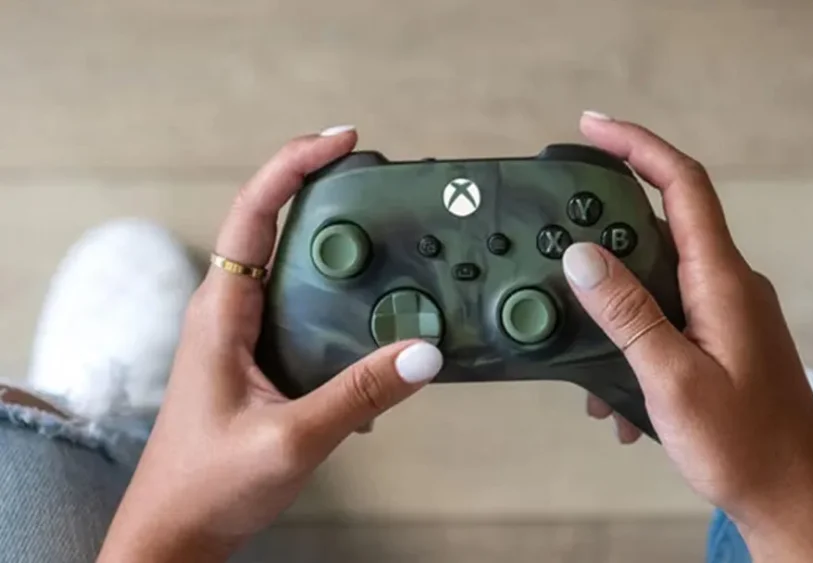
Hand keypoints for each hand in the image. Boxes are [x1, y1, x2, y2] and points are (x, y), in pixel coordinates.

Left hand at [98, 127, 443, 562]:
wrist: (176, 535)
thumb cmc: (206, 488)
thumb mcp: (291, 440)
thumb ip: (359, 394)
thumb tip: (423, 351)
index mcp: (220, 313)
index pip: (253, 214)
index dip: (294, 166)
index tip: (343, 141)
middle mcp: (228, 312)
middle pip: (273, 225)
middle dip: (323, 188)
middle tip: (379, 176)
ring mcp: (243, 335)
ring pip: (292, 266)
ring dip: (336, 245)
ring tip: (388, 232)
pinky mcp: (260, 359)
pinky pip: (304, 308)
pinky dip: (341, 297)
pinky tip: (377, 316)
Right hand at [568, 114, 812, 561]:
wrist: (796, 501)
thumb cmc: (744, 446)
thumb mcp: (672, 380)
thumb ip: (627, 313)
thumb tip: (581, 254)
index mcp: (724, 281)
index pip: (683, 184)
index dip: (637, 146)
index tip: (590, 128)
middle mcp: (730, 285)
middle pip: (662, 228)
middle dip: (605, 240)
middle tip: (557, 250)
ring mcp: (729, 313)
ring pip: (657, 284)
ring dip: (614, 314)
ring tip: (586, 371)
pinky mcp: (724, 341)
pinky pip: (668, 320)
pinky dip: (633, 346)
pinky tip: (615, 401)